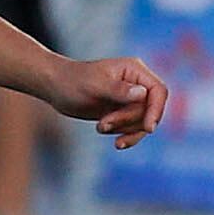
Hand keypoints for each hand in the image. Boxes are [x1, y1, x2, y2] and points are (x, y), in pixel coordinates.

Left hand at [50, 52, 170, 147]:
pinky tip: (117, 144)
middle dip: (128, 121)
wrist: (54, 87)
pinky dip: (126, 136)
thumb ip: (119, 90)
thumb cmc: (72, 81)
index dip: (157, 110)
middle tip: (103, 124)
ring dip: (123, 129)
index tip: (149, 128)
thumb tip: (143, 94)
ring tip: (100, 127)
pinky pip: (134, 129)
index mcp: (134, 70)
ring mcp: (131, 99)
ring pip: (142, 122)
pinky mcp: (123, 112)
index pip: (159, 91)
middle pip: (149, 110)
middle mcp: (137, 84)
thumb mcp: (94, 85)